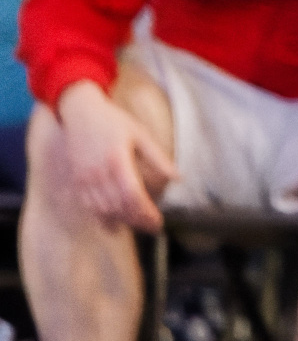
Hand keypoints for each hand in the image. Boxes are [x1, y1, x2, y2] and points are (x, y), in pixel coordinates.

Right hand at [57, 82, 176, 232]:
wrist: (80, 113)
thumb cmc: (113, 121)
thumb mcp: (140, 133)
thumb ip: (158, 157)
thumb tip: (178, 177)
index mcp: (117, 159)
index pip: (132, 195)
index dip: (146, 212)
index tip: (158, 222)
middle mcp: (99, 173)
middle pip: (119, 207)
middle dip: (138, 220)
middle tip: (153, 227)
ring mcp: (85, 179)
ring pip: (104, 210)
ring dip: (122, 221)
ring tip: (139, 225)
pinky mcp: (78, 182)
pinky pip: (90, 207)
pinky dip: (104, 218)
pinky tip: (116, 224)